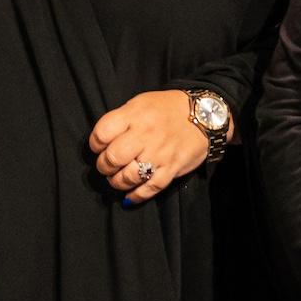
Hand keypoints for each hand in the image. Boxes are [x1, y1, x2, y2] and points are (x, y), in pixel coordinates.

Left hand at [89, 90, 208, 204]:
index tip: (98, 147)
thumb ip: (122, 119)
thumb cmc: (168, 108)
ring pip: (129, 176)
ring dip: (117, 182)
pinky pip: (150, 188)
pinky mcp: (172, 168)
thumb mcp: (141, 103)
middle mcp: (145, 134)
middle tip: (107, 166)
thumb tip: (103, 141)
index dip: (95, 144)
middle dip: (104, 166)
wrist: (205, 114)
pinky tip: (129, 198)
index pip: (102, 133)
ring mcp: (159, 154)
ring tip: (117, 179)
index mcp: (135, 115)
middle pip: (113, 158)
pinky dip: (136, 196)